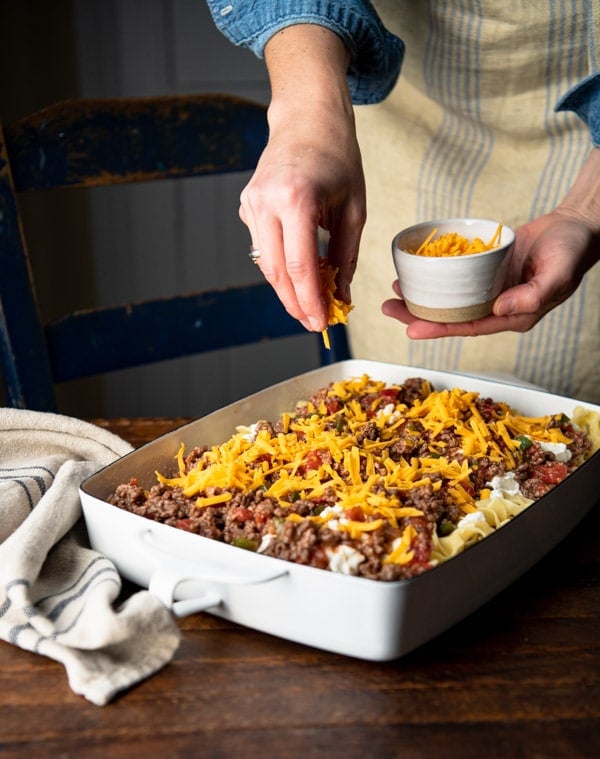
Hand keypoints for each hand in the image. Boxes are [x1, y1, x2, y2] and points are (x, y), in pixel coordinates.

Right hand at [240, 25, 365, 331]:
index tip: (322, 323)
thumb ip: (345, 256)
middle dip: (296, 303)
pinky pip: (262, 247)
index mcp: (296, 199)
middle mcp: (265, 202)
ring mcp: (251, 204)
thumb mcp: (353, 208)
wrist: (307, 118)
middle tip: (315, 323)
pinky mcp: (246, 206)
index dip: (310, 301)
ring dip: (287, 289)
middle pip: (276, 272)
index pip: (299, 266)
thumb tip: (342, 296)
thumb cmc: (337, 157)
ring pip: (265, 264)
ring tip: (310, 304)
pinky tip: (299, 275)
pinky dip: (280, 267)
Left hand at [382, 149, 599, 338]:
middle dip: (418, 316)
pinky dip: (436, 276)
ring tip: (395, 291)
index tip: (411, 330)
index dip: (439, 330)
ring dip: (422, 297)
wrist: (576, 227)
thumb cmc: (573, 251)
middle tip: (387, 308)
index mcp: (513, 315)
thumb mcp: (558, 273)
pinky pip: (456, 278)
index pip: (469, 327)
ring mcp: (490, 289)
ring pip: (450, 298)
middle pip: (452, 316)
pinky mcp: (486, 270)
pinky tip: (416, 271)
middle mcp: (497, 306)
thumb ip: (533, 294)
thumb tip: (499, 310)